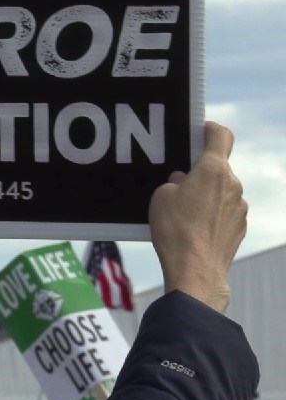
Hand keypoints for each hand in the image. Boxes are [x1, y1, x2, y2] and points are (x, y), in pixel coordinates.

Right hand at [148, 121, 246, 311]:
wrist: (195, 270)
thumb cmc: (175, 231)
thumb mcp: (160, 197)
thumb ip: (173, 183)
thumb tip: (182, 184)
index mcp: (213, 170)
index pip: (221, 136)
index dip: (210, 129)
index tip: (201, 130)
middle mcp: (233, 186)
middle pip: (218, 167)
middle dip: (199, 171)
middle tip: (177, 181)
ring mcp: (240, 208)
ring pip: (222, 191)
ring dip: (205, 194)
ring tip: (182, 210)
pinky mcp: (239, 228)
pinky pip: (225, 212)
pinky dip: (211, 214)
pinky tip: (193, 228)